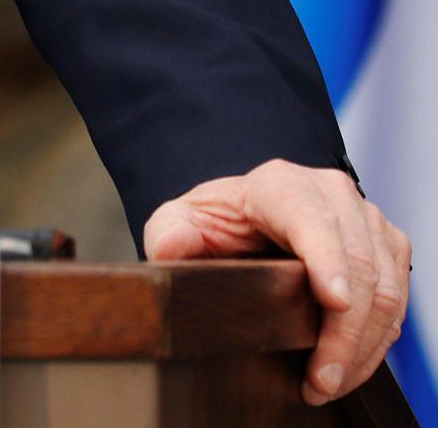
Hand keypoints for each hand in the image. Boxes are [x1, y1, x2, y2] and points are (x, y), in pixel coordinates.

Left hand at [144, 159, 410, 405]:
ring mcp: (366, 220)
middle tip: (321, 379)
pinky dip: (377, 341)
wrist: (246, 219)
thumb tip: (170, 248)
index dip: (328, 262)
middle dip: (344, 332)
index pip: (314, 222)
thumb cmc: (217, 222)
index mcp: (281, 185)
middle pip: (359, 266)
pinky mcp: (387, 248)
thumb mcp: (180, 222)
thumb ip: (170, 232)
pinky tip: (350, 366)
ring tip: (330, 383)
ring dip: (364, 346)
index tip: (334, 304)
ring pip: (386, 289)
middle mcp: (332, 195)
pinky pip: (398, 301)